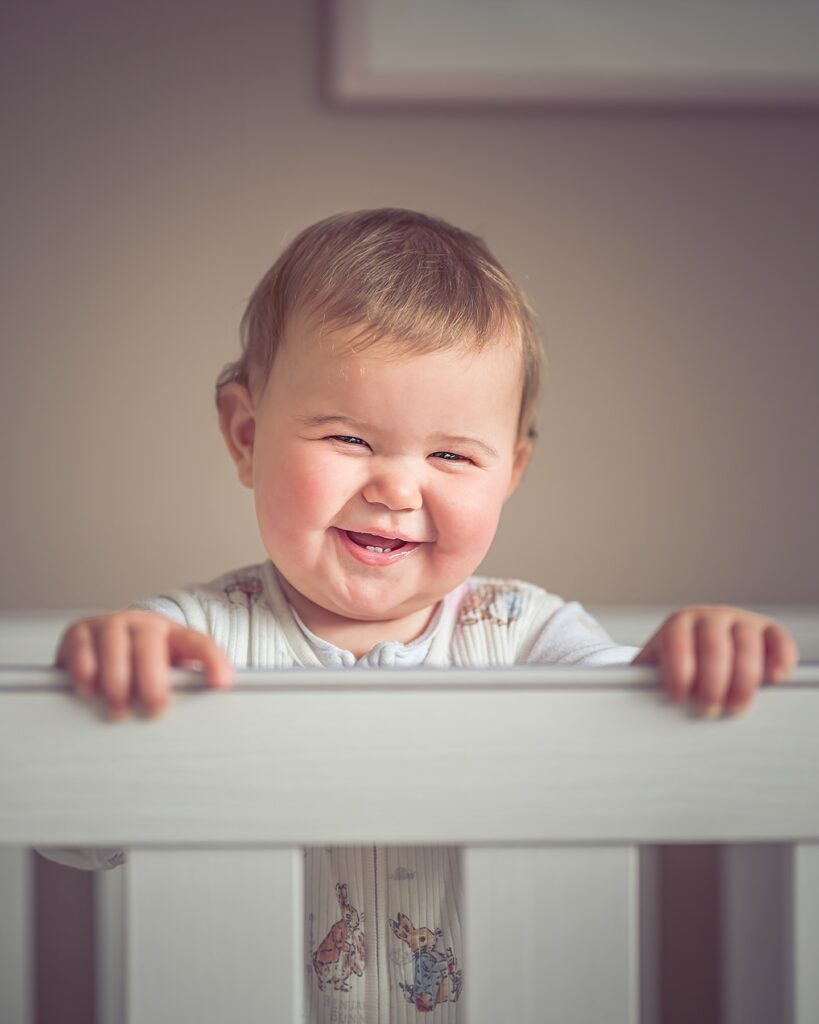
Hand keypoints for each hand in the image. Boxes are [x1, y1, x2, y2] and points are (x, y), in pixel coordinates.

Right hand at [55, 611, 232, 719]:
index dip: (213, 661)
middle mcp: (141, 624)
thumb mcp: (168, 671)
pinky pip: (82, 651)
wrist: (103, 644)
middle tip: (155, 709)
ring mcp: (109, 625)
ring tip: (120, 710)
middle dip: (153, 682)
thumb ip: (185, 683)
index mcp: (172, 633)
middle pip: (150, 646)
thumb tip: (209, 703)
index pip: (198, 643)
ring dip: (117, 683)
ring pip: (114, 648)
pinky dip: (86, 674)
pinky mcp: (79, 632)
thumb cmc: (142, 665)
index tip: (223, 684)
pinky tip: (90, 691)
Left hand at [632, 606, 798, 717]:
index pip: (677, 642)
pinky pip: (778, 639)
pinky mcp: (767, 630)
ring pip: (746, 644)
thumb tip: (625, 702)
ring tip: (735, 707)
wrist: (699, 645)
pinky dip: (780, 657)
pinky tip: (775, 678)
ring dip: (743, 678)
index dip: (678, 670)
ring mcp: (740, 621)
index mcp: (678, 623)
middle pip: (713, 646)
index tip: (678, 698)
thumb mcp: (656, 669)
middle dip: (711, 681)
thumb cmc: (675, 666)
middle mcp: (709, 617)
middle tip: (707, 709)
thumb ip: (643, 681)